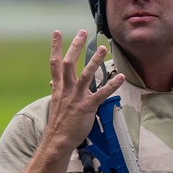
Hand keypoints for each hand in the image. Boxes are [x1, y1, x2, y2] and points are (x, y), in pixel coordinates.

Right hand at [45, 30, 123, 151]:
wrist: (57, 140)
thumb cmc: (59, 122)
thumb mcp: (55, 103)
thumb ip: (56, 90)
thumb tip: (52, 81)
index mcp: (59, 87)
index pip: (55, 63)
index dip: (56, 47)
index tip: (56, 32)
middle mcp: (67, 89)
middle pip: (69, 63)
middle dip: (76, 46)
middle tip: (83, 32)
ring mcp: (77, 98)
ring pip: (86, 75)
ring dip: (94, 61)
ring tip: (103, 48)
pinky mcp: (87, 107)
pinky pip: (101, 94)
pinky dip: (112, 85)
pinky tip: (120, 77)